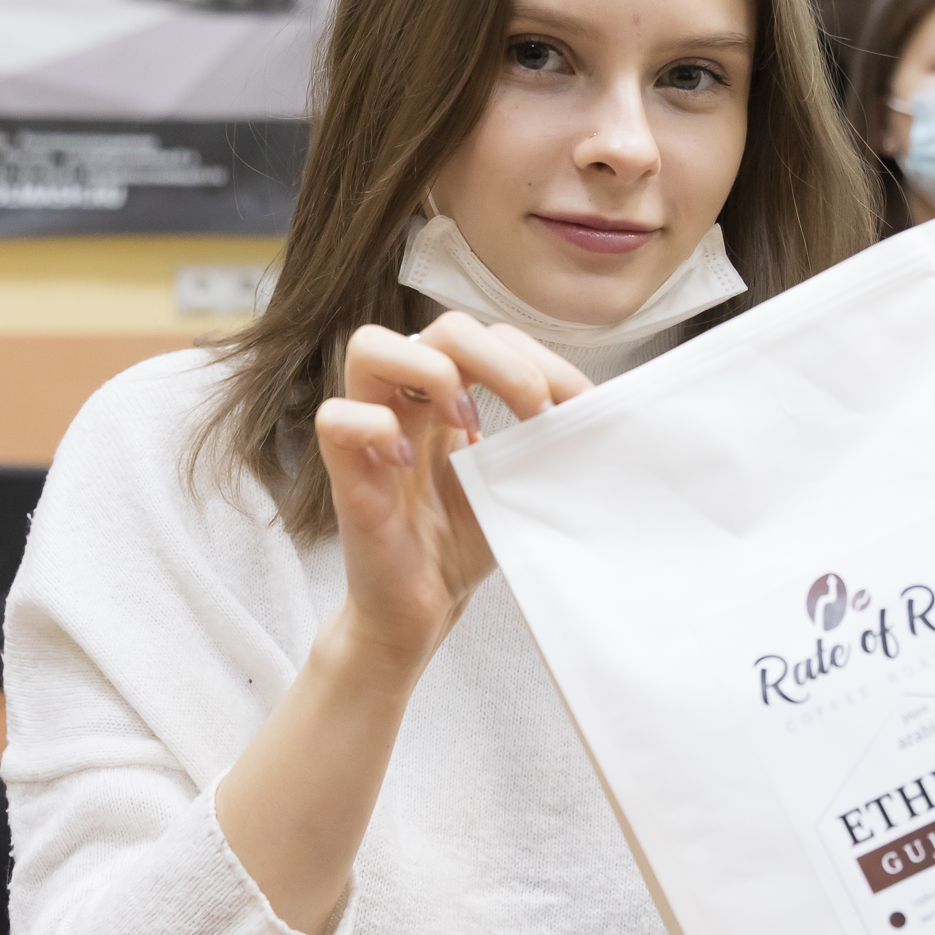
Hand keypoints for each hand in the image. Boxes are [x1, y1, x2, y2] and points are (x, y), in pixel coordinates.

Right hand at [315, 312, 591, 670]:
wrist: (423, 607)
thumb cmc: (463, 543)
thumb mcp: (517, 483)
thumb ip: (542, 444)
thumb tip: (597, 415)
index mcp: (447, 396)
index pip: (489, 336)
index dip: (538, 358)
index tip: (579, 405)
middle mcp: (406, 401)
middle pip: (440, 327)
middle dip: (499, 359)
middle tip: (534, 410)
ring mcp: (370, 431)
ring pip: (369, 346)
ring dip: (432, 373)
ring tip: (467, 421)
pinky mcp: (344, 470)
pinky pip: (336, 417)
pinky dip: (376, 428)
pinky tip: (407, 461)